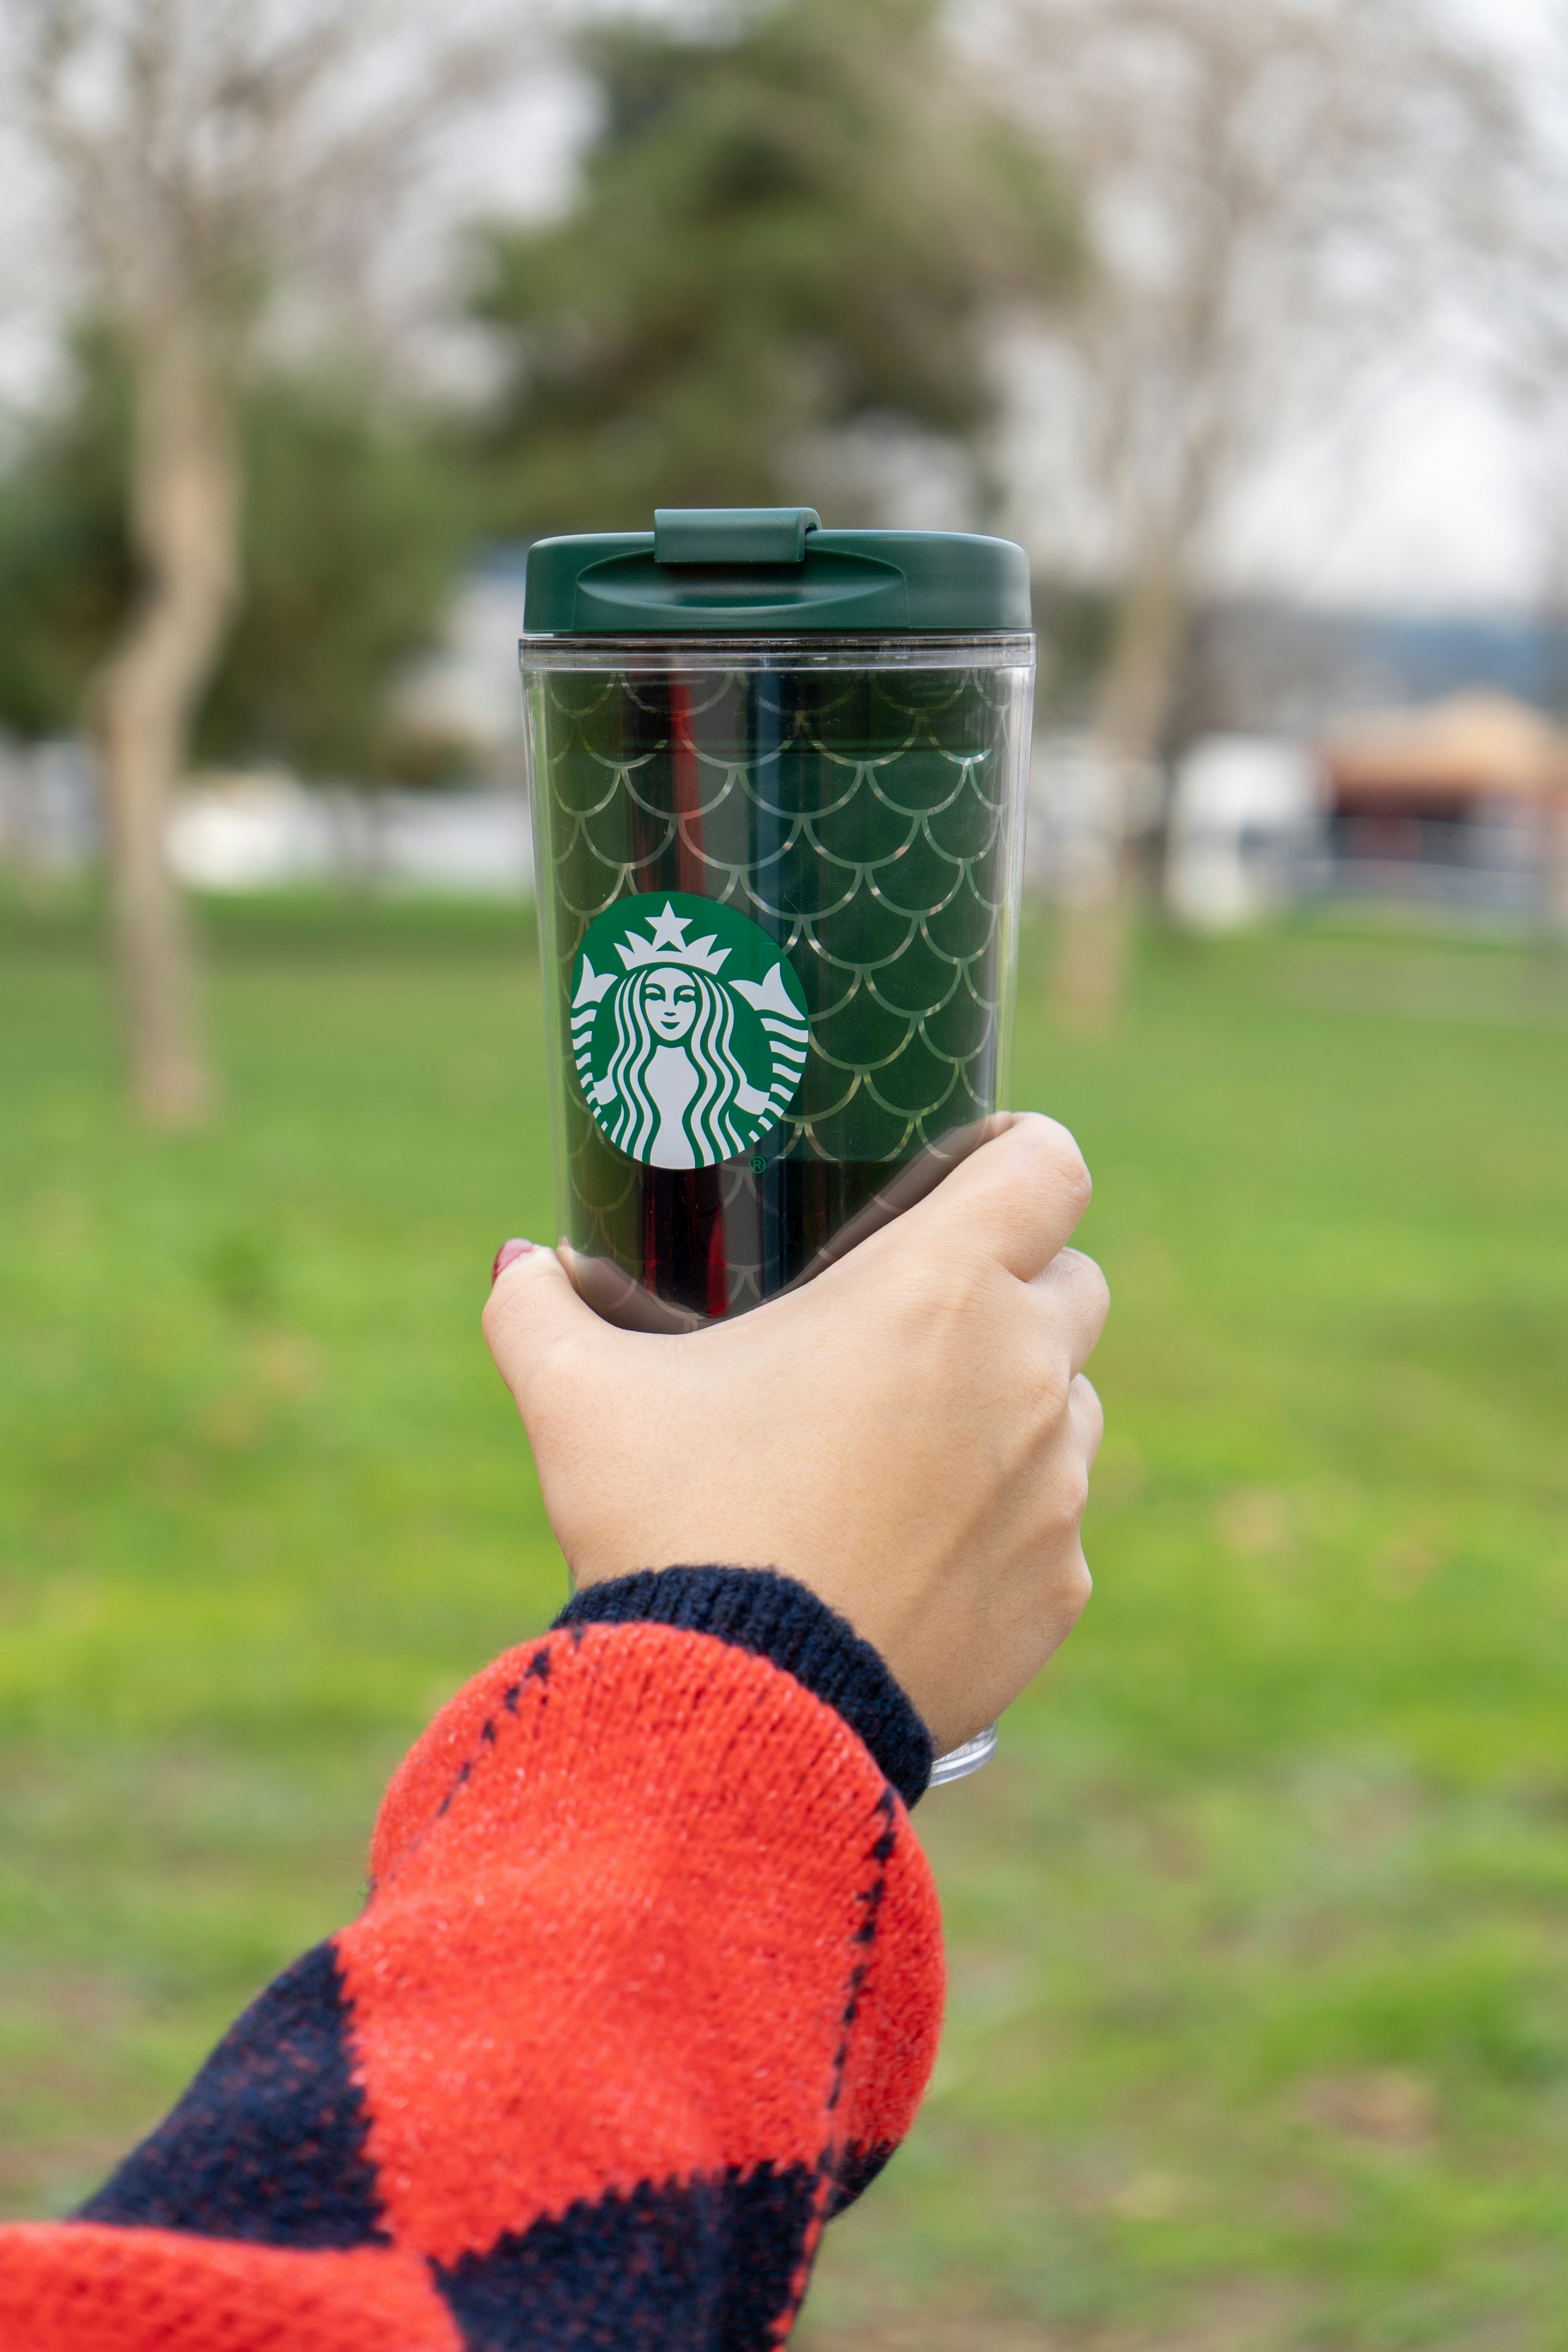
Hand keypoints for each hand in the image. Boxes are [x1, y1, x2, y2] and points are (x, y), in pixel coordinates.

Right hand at [483, 1115, 1107, 1753]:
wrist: (739, 1717)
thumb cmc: (672, 1525)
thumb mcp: (579, 1400)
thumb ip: (541, 1310)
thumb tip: (517, 1262)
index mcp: (938, 1289)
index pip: (1050, 1164)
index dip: (1021, 1154)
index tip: (976, 1175)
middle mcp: (1025, 1373)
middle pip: (1073, 1280)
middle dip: (1015, 1287)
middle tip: (916, 1324)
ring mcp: (1056, 1487)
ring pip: (1072, 1405)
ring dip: (1013, 1406)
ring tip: (905, 1445)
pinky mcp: (1059, 1586)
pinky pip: (1053, 1525)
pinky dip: (1001, 1523)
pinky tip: (913, 1553)